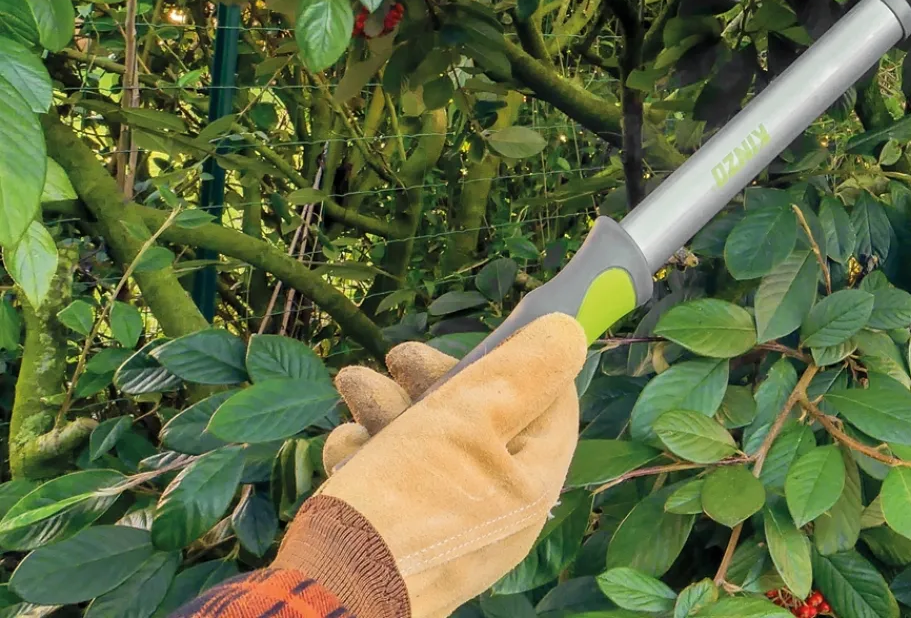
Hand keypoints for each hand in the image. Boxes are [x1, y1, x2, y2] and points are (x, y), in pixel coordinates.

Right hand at [279, 314, 586, 617]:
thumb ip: (522, 373)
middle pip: (480, 416)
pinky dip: (366, 455)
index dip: (522, 360)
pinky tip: (343, 447)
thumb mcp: (468, 421)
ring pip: (428, 441)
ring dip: (385, 405)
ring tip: (351, 385)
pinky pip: (394, 481)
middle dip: (431, 378)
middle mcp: (499, 507)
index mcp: (532, 482)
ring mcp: (450, 525)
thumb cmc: (406, 505)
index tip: (489, 332)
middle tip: (397, 357)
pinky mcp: (402, 536)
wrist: (327, 599)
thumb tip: (569, 334)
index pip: (552, 404)